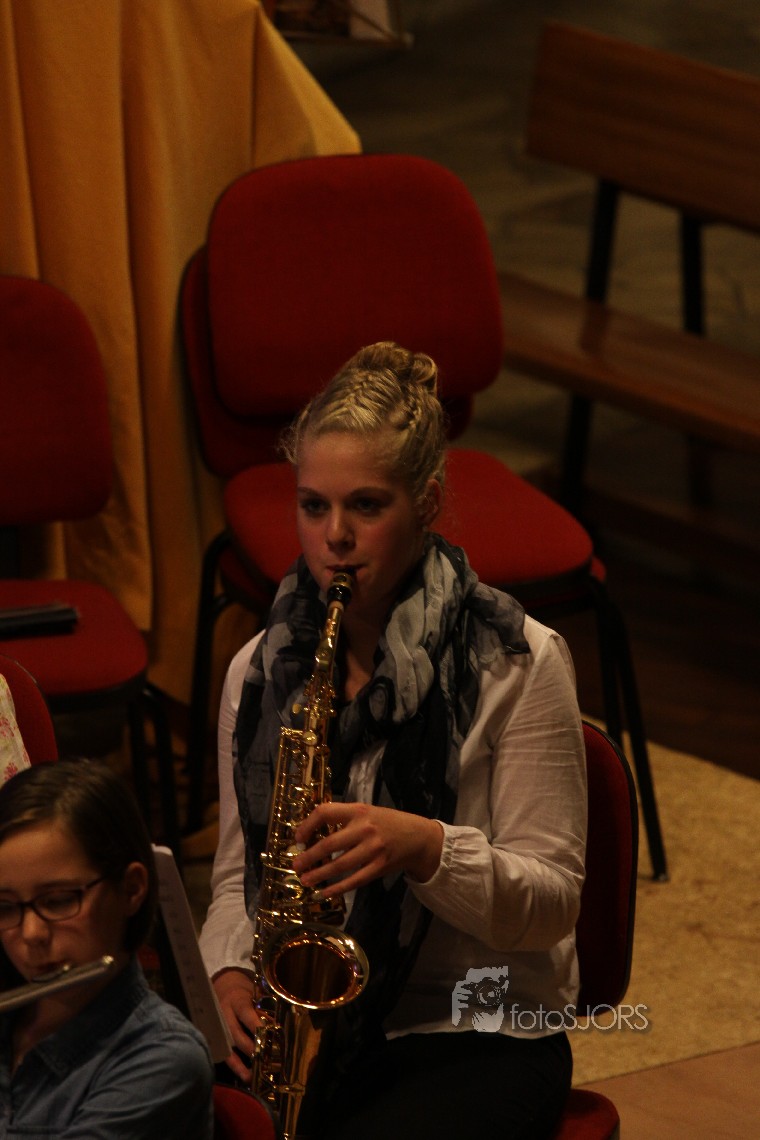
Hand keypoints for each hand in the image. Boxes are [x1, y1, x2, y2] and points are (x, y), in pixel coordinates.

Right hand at [213, 968, 259, 1083]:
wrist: (222, 986)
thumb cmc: (243, 992)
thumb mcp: (253, 994)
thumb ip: (262, 1009)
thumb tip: (276, 1026)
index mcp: (236, 1001)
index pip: (246, 1014)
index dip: (256, 1026)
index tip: (268, 1037)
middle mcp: (224, 1015)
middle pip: (236, 1035)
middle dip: (250, 1048)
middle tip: (264, 1060)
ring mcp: (218, 1028)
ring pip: (228, 1048)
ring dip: (240, 1063)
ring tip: (252, 1076)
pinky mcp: (215, 1037)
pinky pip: (223, 1054)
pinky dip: (234, 1066)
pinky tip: (244, 1076)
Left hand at [292, 802, 442, 896]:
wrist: (418, 837)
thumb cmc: (387, 823)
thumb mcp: (366, 812)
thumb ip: (344, 819)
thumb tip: (312, 833)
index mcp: (358, 810)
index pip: (325, 813)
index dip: (307, 825)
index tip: (298, 838)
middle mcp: (365, 828)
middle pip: (329, 844)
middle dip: (309, 857)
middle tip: (296, 866)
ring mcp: (373, 849)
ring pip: (340, 865)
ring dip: (319, 874)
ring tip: (305, 880)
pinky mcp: (380, 866)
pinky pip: (355, 880)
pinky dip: (338, 888)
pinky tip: (325, 892)